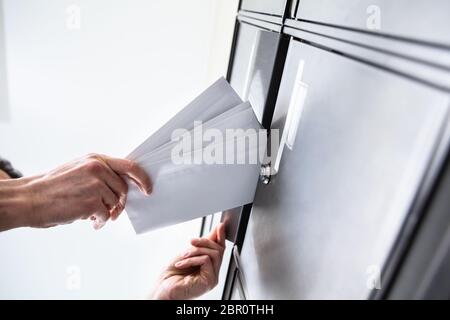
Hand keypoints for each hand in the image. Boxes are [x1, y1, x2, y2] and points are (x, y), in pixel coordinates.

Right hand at [22, 154, 150, 228]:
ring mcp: (96, 184)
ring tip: (93, 215)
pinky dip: (100, 221)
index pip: (129, 166)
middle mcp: (98, 168)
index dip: (142, 178)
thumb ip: (100, 173)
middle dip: (119, 203)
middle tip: (113, 211)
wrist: (31, 198)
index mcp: (95, 159)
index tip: (147, 189)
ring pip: (115, 203)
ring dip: (106, 213)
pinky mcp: (92, 201)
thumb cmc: (53, 186)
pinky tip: (90, 221)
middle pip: (123, 189)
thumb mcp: (78, 169)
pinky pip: (106, 215)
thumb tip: (120, 185)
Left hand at [151, 223, 225, 299]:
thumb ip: (202, 244)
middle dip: (204, 241)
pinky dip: (192, 259)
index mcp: (208, 267)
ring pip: (214, 254)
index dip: (221, 236)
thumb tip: (215, 231)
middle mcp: (212, 273)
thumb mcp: (187, 254)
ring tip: (183, 255)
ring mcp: (212, 278)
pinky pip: (206, 260)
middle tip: (191, 241)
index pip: (220, 249)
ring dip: (196, 250)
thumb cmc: (170, 276)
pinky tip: (182, 263)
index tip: (219, 226)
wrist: (161, 290)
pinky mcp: (209, 281)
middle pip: (218, 250)